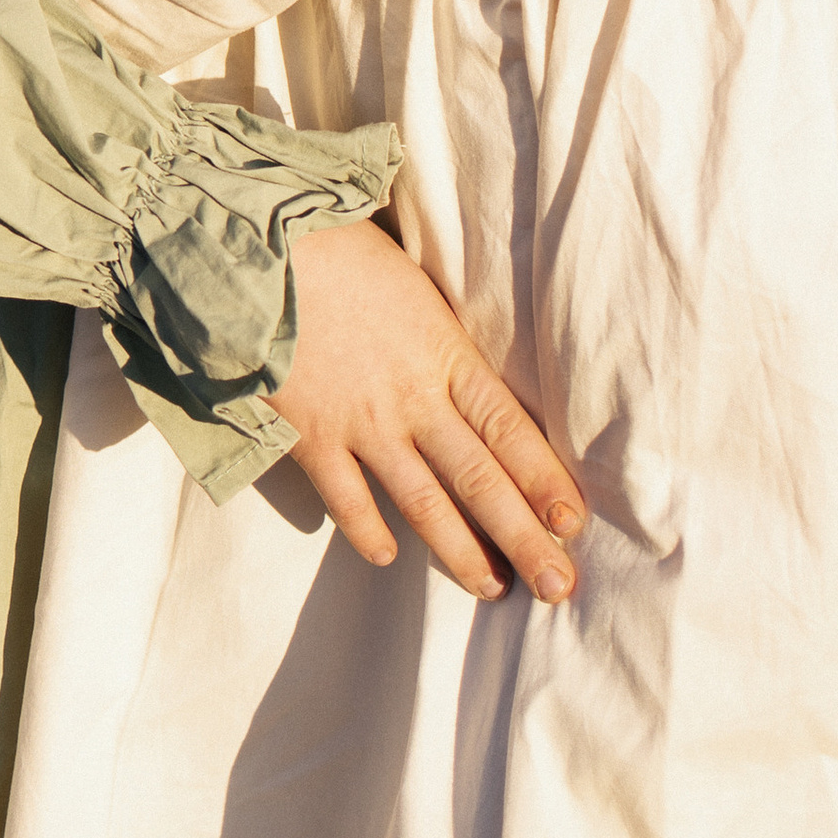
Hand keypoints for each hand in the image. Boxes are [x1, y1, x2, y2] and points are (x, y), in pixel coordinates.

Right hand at [271, 220, 584, 605]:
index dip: (544, 479)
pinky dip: (367, 532)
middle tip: (559, 586)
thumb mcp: (419, 292)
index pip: (509, 429)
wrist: (265, 250)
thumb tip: (477, 390)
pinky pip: (347, 500)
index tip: (572, 524)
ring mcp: (363, 423)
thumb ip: (447, 347)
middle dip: (524, 538)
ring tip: (492, 587)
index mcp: (446, 354)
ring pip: (423, 503)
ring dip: (460, 552)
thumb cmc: (347, 254)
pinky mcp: (313, 437)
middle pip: (480, 479)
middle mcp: (413, 398)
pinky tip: (388, 557)